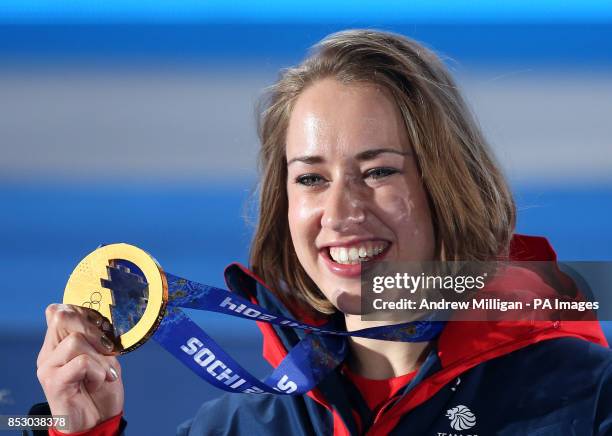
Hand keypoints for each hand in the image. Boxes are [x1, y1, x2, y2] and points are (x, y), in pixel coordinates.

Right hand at [36, 303, 123, 432]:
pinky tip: (99, 380)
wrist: (97, 421)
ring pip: (75, 341)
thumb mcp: (105, 356)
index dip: (86, 313)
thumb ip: (99, 338)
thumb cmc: (101, 388)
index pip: (61, 309)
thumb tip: (102, 318)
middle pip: (63, 317)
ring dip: (100, 357)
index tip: (105, 330)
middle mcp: (49, 351)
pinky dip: (97, 370)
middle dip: (94, 329)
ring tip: (105, 373)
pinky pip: (80, 363)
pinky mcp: (53, 382)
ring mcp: (48, 366)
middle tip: (109, 349)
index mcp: (59, 342)